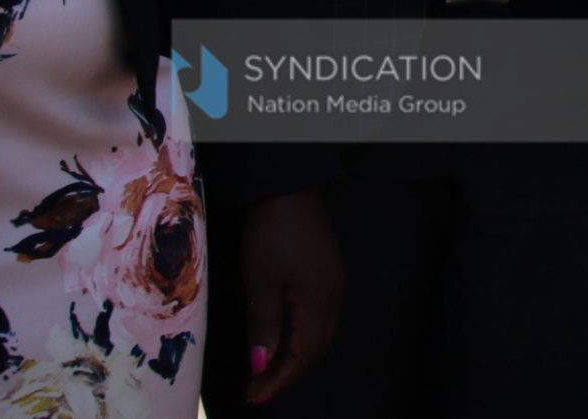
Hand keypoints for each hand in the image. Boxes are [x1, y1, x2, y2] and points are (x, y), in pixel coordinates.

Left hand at [237, 189, 341, 403]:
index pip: (303, 356)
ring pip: (320, 334)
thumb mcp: (260, 283)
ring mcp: (334, 284)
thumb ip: (263, 326)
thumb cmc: (272, 235)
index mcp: (319, 302)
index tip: (253, 397)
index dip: (279, 380)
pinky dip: (302, 337)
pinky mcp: (329, 274)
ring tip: (266, 369)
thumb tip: (260, 365)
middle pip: (317, 349)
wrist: (290, 189)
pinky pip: (321, 318)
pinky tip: (283, 338)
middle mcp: (333, 297)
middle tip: (257, 389)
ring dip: (295, 356)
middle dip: (288, 373)